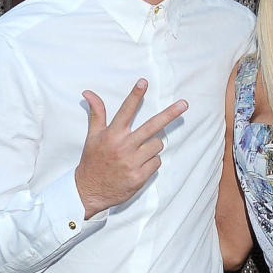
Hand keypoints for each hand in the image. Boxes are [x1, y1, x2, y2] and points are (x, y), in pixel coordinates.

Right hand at [75, 79, 186, 218]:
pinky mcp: (139, 176)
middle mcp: (123, 146)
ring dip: (152, 147)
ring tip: (138, 153)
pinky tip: (139, 166)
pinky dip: (151, 163)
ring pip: (157, 145)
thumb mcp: (92, 136)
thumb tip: (88, 92)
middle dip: (170, 114)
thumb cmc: (93, 160)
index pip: (126, 110)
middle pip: (152, 126)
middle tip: (184, 104)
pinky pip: (157, 162)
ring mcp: (132, 162)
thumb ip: (97, 114)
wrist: (89, 191)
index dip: (135, 95)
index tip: (144, 81)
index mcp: (112, 135)